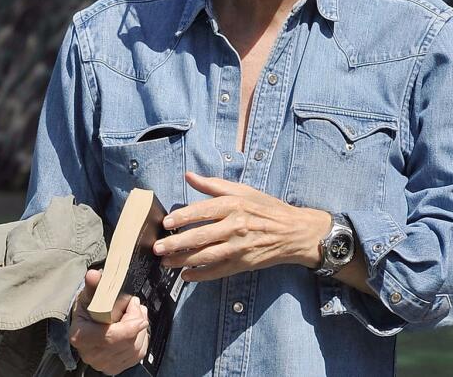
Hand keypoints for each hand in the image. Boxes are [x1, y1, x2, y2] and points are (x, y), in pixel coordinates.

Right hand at [68, 269, 149, 374]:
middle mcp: (91, 354)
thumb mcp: (89, 295)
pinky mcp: (115, 368)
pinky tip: (136, 327)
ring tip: (136, 312)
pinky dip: (141, 339)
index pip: (110, 336)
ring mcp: (104, 364)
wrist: (86, 326)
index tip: (137, 306)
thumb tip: (93, 274)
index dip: (128, 325)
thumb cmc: (88, 310)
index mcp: (81, 337)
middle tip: (136, 304)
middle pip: (126, 341)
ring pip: (134, 348)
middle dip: (136, 319)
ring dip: (141, 328)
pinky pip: (137, 355)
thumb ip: (94, 286)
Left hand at [153, 171, 330, 281]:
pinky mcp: (243, 264)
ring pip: (206, 256)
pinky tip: (187, 276)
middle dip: (176, 243)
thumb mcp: (243, 191)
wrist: (294, 232)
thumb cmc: (267, 209)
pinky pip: (218, 271)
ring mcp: (240, 247)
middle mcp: (236, 226)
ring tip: (166, 262)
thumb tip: (189, 176)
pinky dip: (201, 275)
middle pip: (201, 236)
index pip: (202, 210)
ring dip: (184, 260)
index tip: (166, 222)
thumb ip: (213, 185)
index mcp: (234, 205)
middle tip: (158, 247)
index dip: (182, 217)